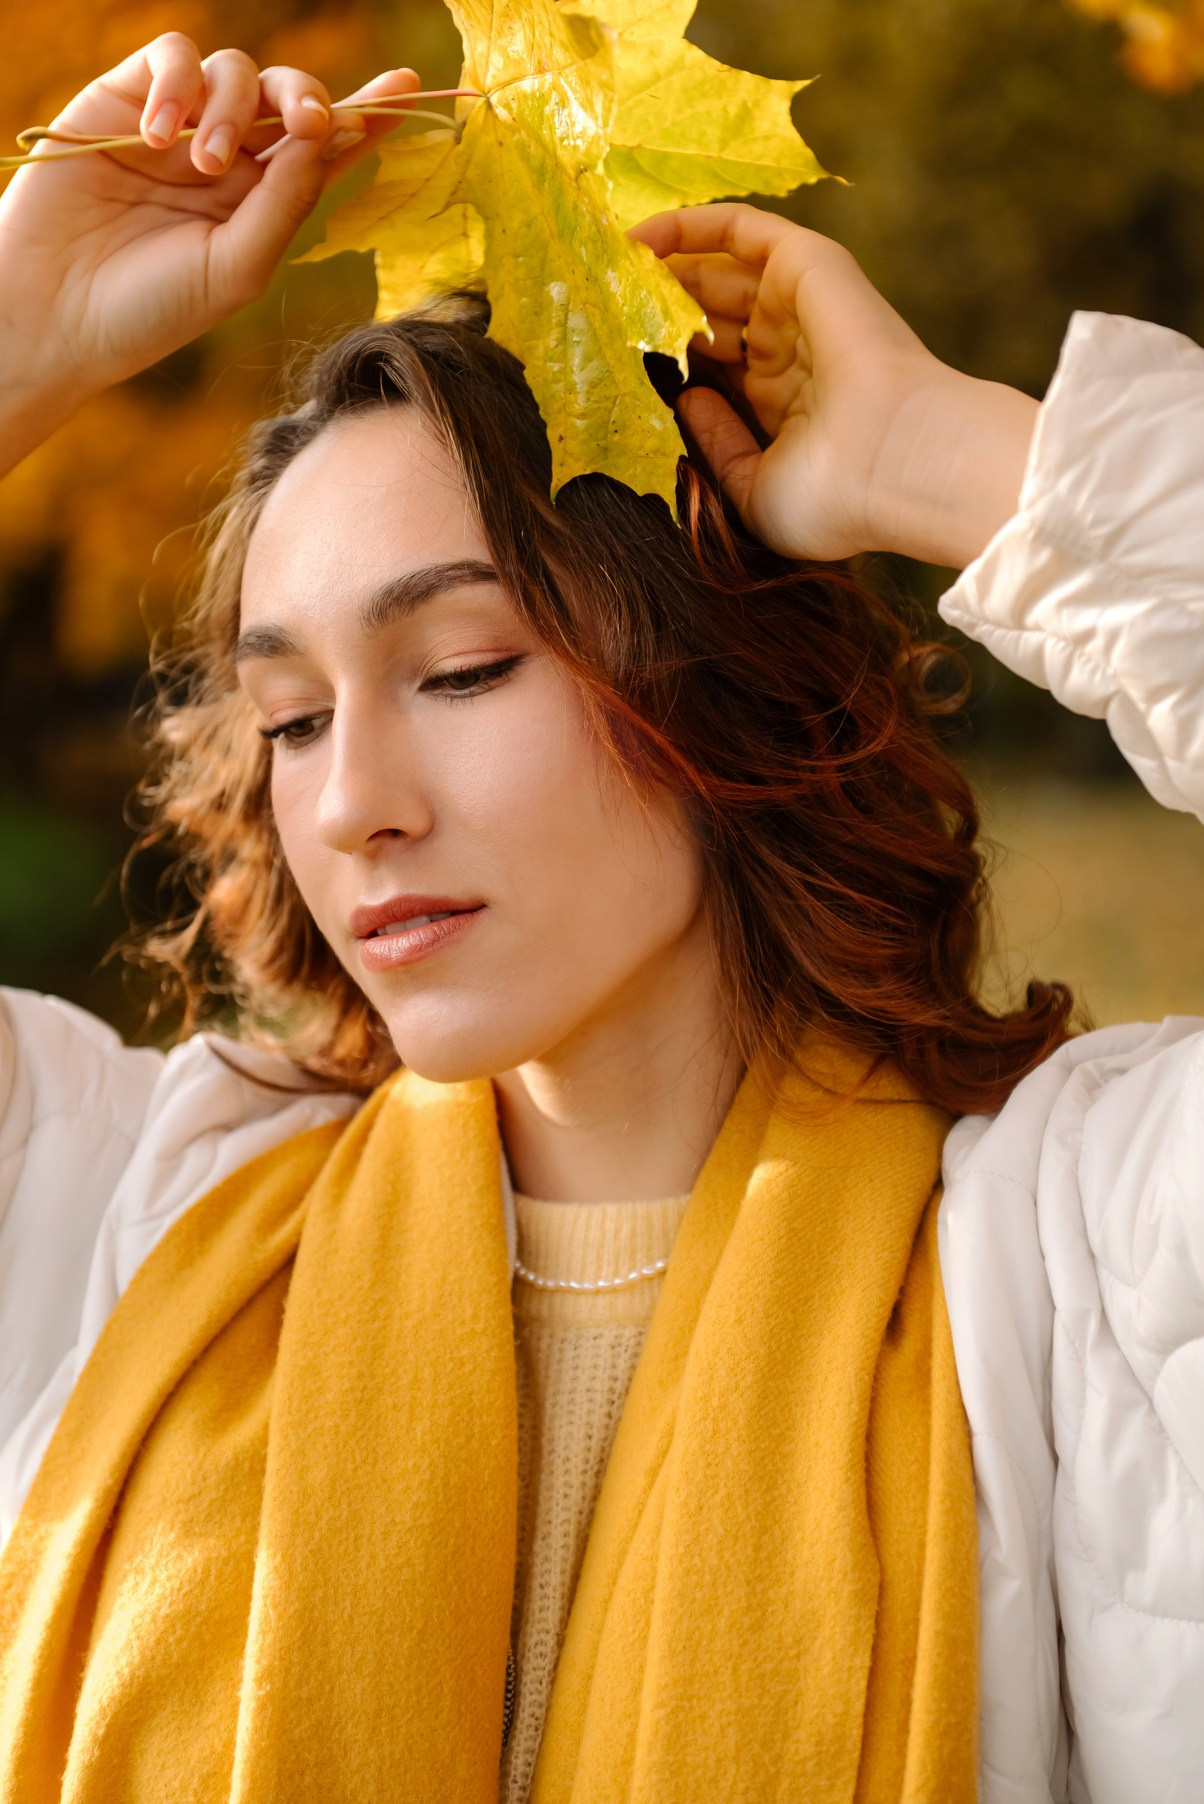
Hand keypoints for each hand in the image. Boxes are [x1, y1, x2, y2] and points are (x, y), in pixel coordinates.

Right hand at [0, 35, 417, 461]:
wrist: (59, 312)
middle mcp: (229, 159)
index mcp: (264, 202)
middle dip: (307, 99)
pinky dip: (178, 84)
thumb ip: (286, 200)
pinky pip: (173, 55)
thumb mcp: (237, 266)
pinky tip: (162, 136)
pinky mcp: (127, 99)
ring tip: (201, 166)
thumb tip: (328, 130)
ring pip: (234, 73)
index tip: (409, 90)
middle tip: (307, 123)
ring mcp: (180, 127)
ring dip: (230, 110)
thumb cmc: (152, 308)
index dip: (367, 115)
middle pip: (289, 97)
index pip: (324, 148)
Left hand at [632, 203, 1038, 569]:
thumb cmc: (833, 497)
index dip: (661, 357)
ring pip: (717, 273)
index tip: (606, 359)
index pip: (711, 369)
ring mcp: (799, 307)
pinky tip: (636, 239)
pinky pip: (741, 228)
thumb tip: (684, 399)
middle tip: (594, 311)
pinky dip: (689, 226)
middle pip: (707, 316)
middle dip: (651, 311)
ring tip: (602, 273)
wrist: (895, 464)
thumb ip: (715, 450)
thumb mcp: (754, 492)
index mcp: (782, 408)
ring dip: (660, 270)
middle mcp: (789, 352)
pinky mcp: (808, 266)